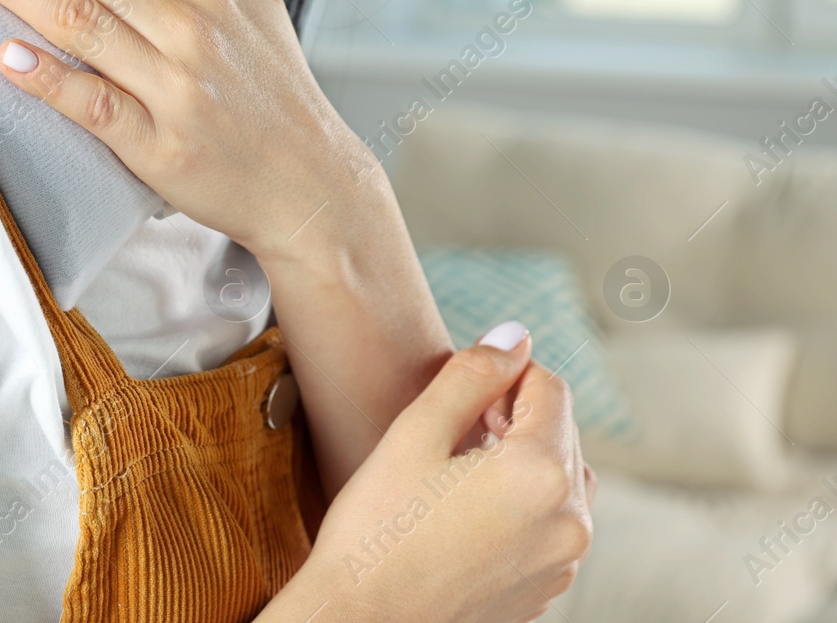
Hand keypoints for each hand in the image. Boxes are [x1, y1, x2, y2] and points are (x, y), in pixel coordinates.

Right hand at [263, 331, 596, 621]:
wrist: (360, 620)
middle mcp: (570, 522)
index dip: (503, 375)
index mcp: (541, 474)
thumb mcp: (415, 433)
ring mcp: (563, 562)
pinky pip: (552, 524)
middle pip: (561, 431)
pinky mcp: (547, 588)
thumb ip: (471, 375)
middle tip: (452, 432)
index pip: (549, 387)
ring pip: (562, 477)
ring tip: (458, 471)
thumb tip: (513, 336)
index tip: (461, 392)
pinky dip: (522, 503)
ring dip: (522, 459)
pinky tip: (464, 512)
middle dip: (514, 417)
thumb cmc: (377, 530)